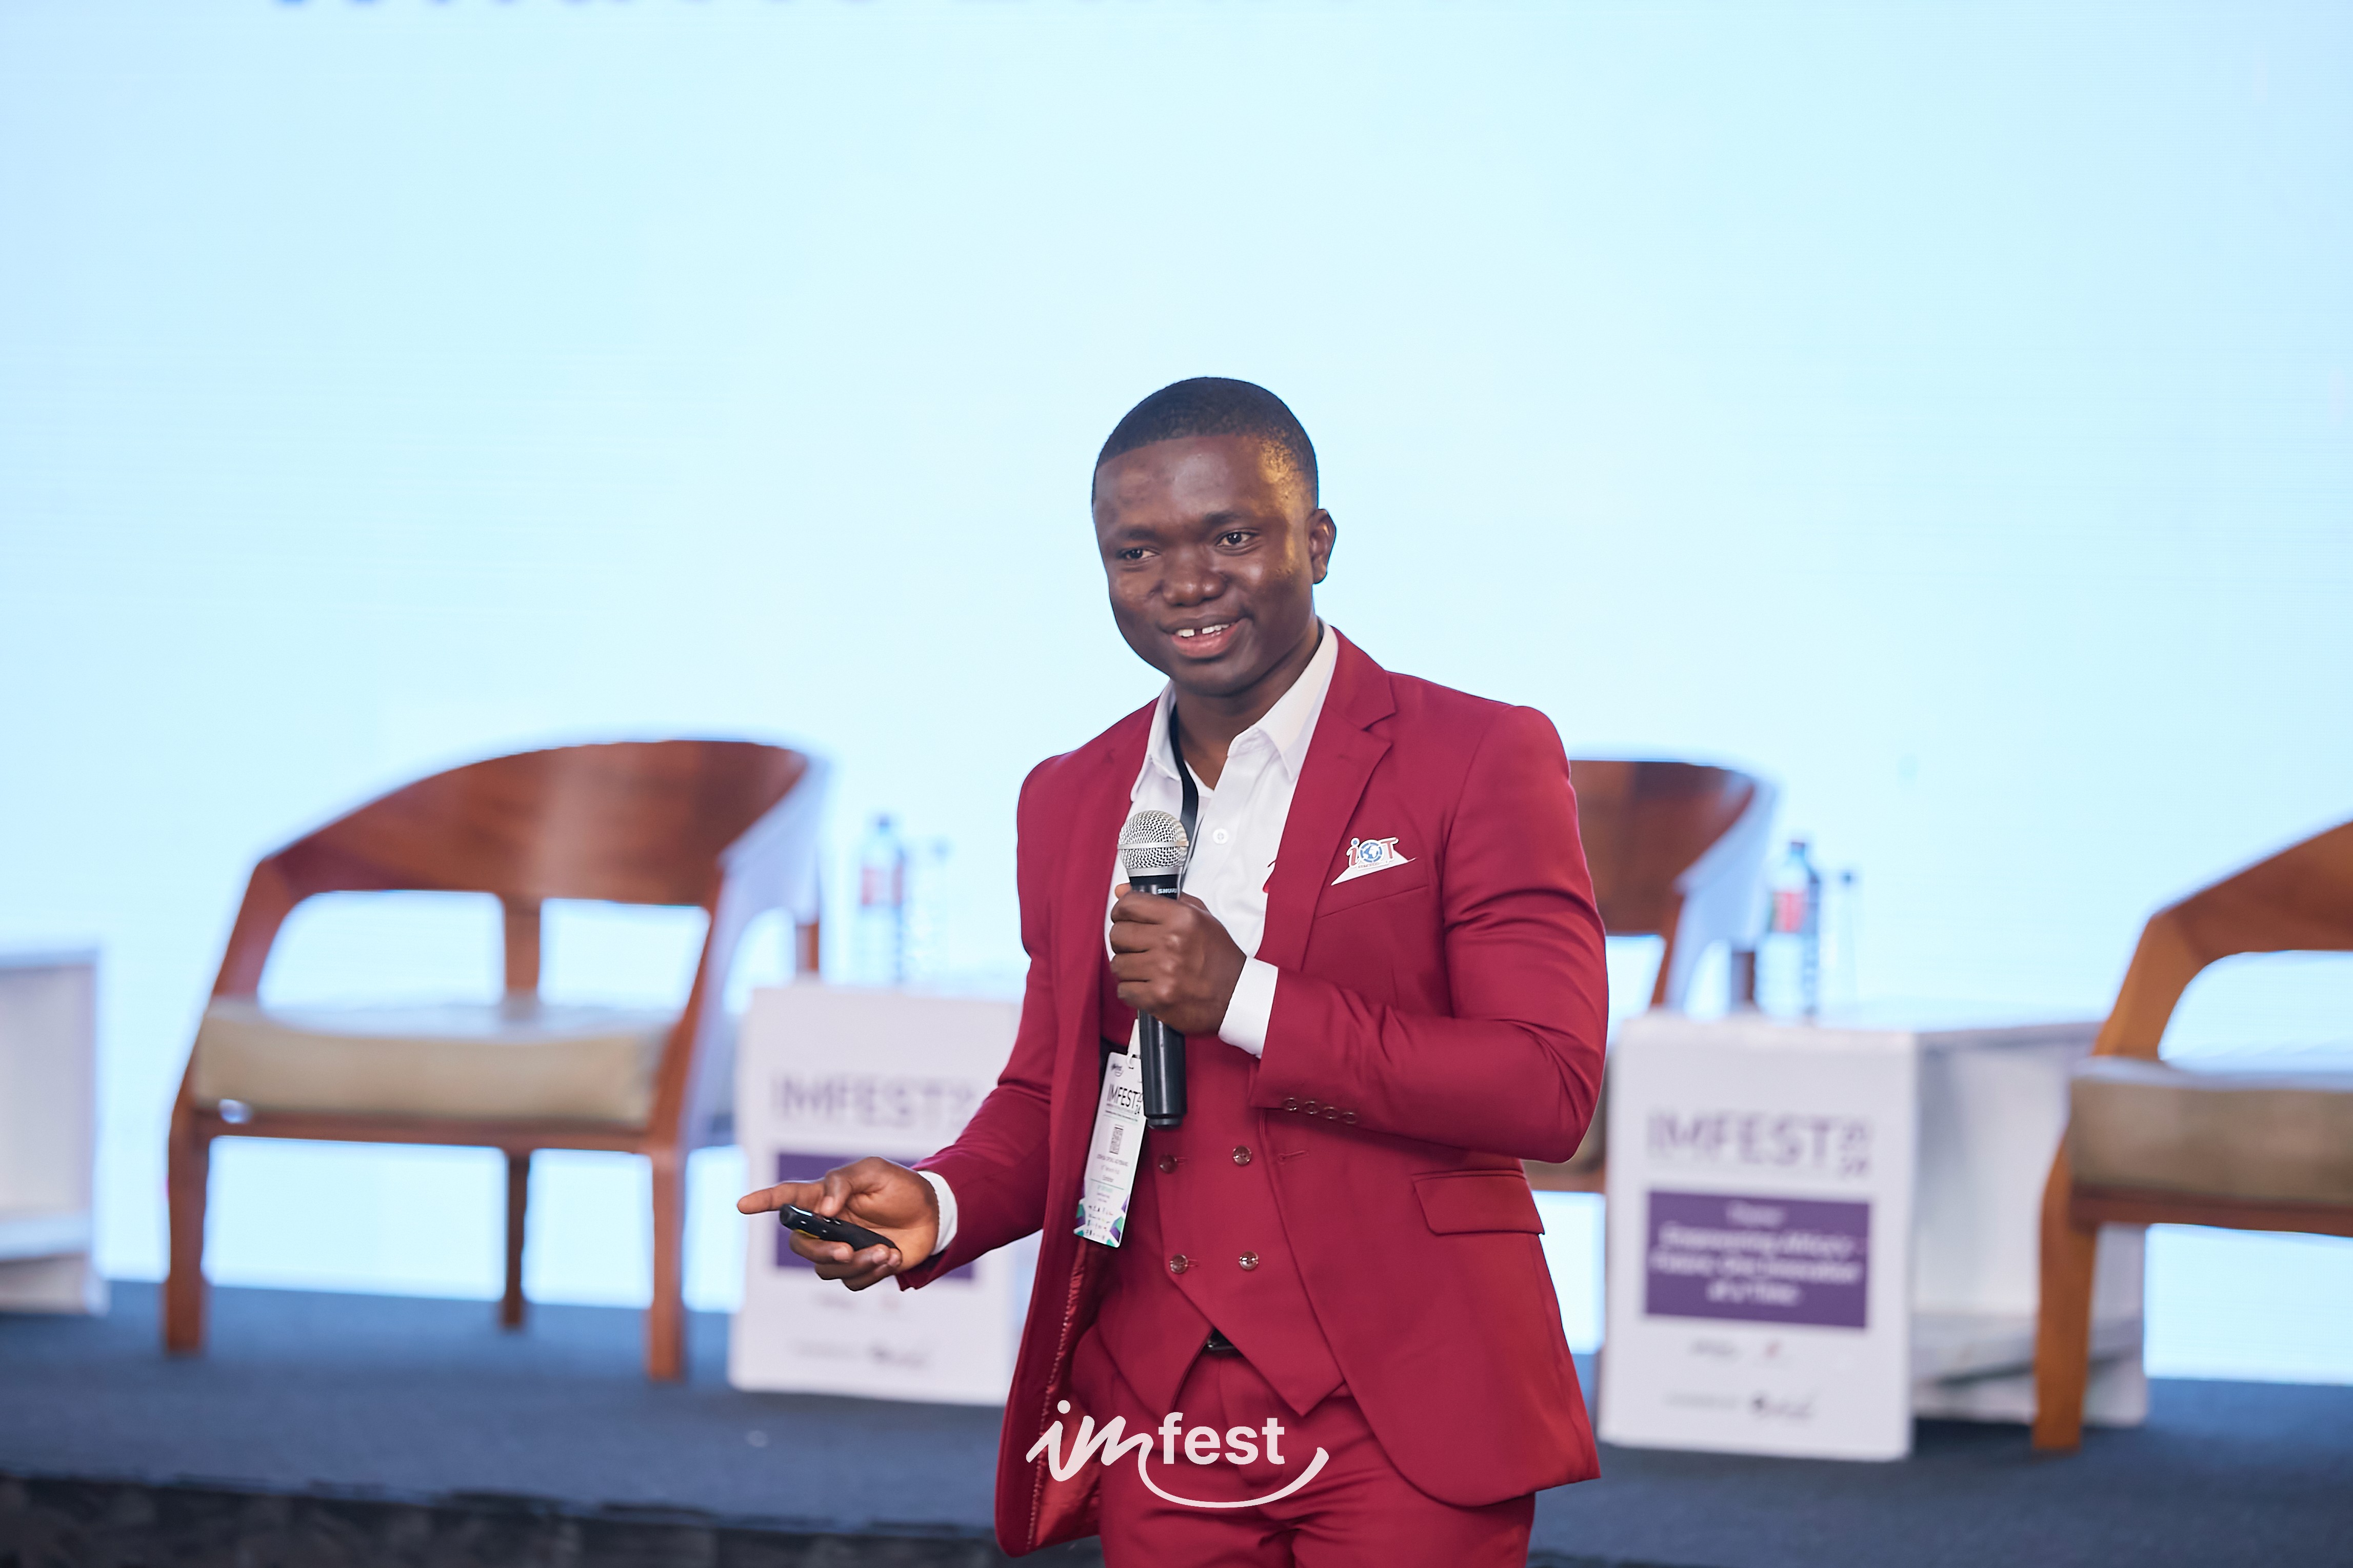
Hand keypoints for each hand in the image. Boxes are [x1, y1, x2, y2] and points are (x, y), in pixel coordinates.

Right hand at [735, 1156, 938, 1290]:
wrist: (935, 1214)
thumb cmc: (901, 1187)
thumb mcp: (874, 1171)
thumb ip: (843, 1182)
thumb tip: (822, 1209)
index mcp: (825, 1197)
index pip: (787, 1199)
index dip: (763, 1202)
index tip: (741, 1205)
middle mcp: (828, 1226)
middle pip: (801, 1246)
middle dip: (820, 1252)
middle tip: (847, 1251)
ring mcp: (842, 1249)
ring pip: (827, 1269)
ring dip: (856, 1264)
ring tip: (885, 1251)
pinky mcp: (860, 1269)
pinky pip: (851, 1282)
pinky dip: (871, 1273)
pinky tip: (891, 1257)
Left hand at [1109, 886, 1247, 1037]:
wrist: (1236, 996)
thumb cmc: (1218, 957)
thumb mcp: (1199, 918)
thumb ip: (1161, 900)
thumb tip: (1121, 890)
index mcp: (1182, 918)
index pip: (1129, 905)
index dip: (1121, 912)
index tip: (1124, 919)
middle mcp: (1172, 942)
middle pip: (1118, 934)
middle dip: (1122, 942)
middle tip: (1136, 947)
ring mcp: (1164, 971)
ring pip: (1118, 964)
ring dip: (1128, 968)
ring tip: (1145, 969)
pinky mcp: (1158, 997)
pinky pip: (1124, 990)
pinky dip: (1132, 991)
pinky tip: (1148, 986)